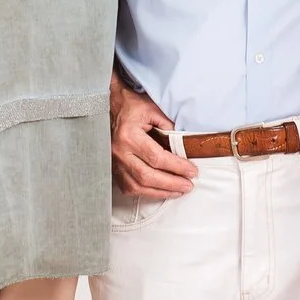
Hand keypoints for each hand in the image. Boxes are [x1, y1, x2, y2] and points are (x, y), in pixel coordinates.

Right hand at [110, 82, 196, 198]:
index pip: (157, 158)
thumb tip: (185, 146)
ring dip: (160, 192)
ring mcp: (114, 163)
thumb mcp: (153, 110)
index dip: (177, 167)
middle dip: (171, 183)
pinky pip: (129, 188)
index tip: (192, 171)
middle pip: (147, 176)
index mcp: (129, 136)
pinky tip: (159, 191)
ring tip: (178, 191)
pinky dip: (145, 193)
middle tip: (188, 185)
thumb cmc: (131, 107)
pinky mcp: (113, 169)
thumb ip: (169, 126)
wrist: (108, 106)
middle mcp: (119, 152)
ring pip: (137, 186)